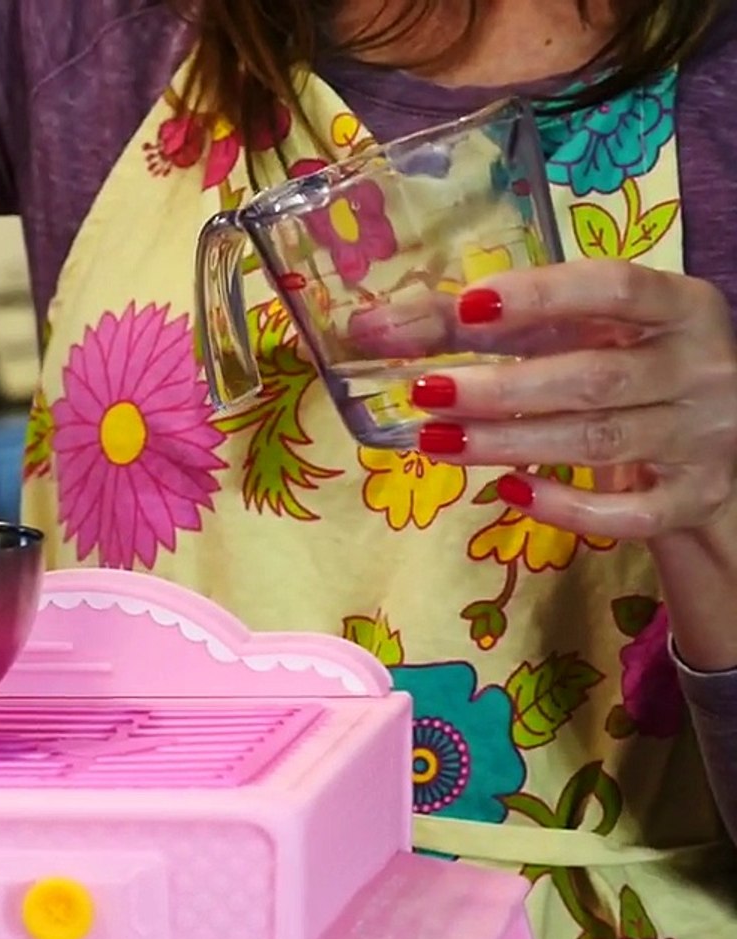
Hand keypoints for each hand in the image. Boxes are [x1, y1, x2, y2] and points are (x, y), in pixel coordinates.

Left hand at [408, 261, 736, 540]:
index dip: (541, 295)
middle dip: (503, 389)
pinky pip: (628, 513)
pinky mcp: (694, 498)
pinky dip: (565, 506)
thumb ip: (479, 324)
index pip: (614, 287)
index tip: (467, 307)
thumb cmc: (624, 370)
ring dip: (510, 443)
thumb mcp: (572, 335)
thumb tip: (374, 324)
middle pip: (596, 378)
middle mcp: (701, 366)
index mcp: (680, 305)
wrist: (713, 449)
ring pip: (600, 443)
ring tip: (436, 442)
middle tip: (426, 394)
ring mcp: (705, 436)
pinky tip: (509, 491)